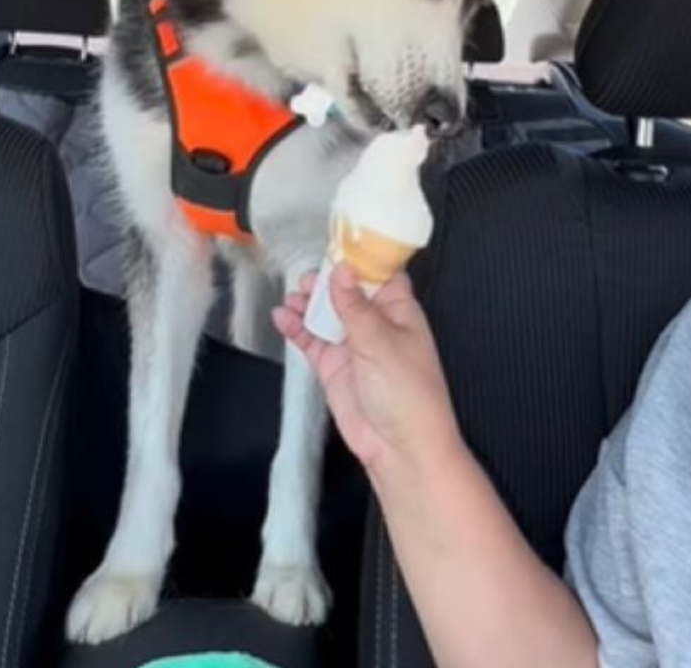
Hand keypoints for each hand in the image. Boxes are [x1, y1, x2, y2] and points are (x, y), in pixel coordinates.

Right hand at [273, 266, 464, 479]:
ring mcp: (354, 347)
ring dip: (308, 304)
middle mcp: (377, 325)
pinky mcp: (334, 368)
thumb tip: (341, 270)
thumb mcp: (380, 342)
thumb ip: (355, 306)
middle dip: (327, 281)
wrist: (400, 448)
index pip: (380, 274)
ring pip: (326, 315)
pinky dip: (297, 329)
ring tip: (292, 295)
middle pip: (347, 292)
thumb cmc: (407, 394)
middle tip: (307, 276)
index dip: (361, 259)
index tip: (337, 242)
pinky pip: (312, 341)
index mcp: (400, 312)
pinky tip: (282, 317)